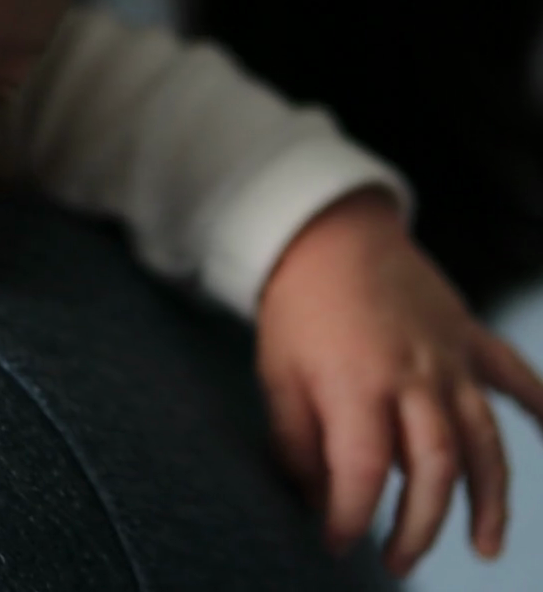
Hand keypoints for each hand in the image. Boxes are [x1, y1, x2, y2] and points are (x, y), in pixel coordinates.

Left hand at [257, 188, 542, 575]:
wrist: (328, 234)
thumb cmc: (296, 311)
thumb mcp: (276, 377)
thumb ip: (297, 441)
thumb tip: (316, 498)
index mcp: (357, 387)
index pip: (365, 471)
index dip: (353, 515)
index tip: (337, 544)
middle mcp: (415, 378)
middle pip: (435, 467)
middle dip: (423, 525)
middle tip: (400, 563)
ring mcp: (451, 359)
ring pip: (484, 439)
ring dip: (490, 497)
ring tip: (484, 546)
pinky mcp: (470, 338)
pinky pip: (515, 376)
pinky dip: (540, 405)